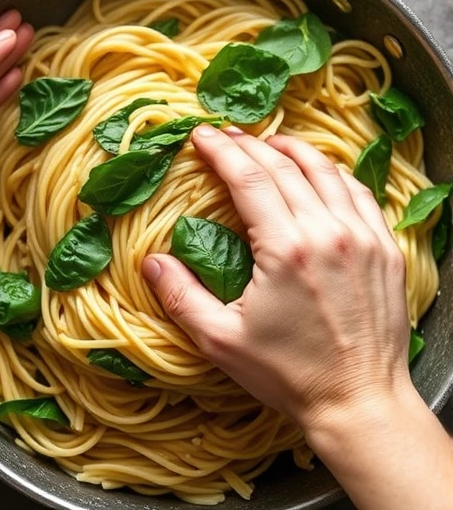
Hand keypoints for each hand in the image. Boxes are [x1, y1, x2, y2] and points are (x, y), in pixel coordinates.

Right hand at [142, 126, 452, 508]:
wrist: (359, 402)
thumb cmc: (287, 374)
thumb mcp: (220, 340)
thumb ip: (180, 296)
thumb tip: (150, 262)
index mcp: (287, 250)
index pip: (249, 179)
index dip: (222, 152)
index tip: (201, 136)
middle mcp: (329, 233)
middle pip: (286, 167)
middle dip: (251, 144)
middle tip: (225, 133)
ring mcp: (363, 239)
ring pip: (328, 172)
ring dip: (294, 150)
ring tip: (270, 142)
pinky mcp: (386, 251)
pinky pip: (360, 194)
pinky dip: (334, 173)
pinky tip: (319, 172)